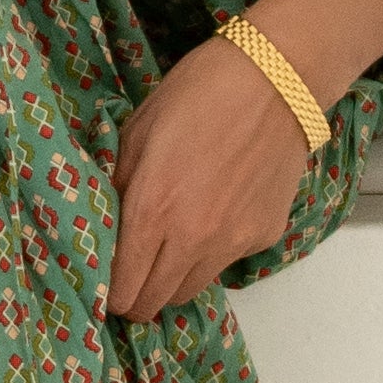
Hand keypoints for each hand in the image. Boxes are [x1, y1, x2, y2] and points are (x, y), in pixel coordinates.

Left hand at [107, 41, 312, 315]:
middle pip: (155, 302)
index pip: (122, 289)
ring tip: (169, 247)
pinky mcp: (265, 235)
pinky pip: (227, 262)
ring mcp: (233, 241)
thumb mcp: (137, 132)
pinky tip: (215, 214)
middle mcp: (193, 238)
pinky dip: (214, 252)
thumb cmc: (198, 94)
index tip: (106, 283)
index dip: (109, 293)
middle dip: (137, 296)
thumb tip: (106, 225)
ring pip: (191, 290)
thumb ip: (117, 184)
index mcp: (151, 210)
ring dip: (173, 280)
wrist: (276, 79)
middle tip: (133, 273)